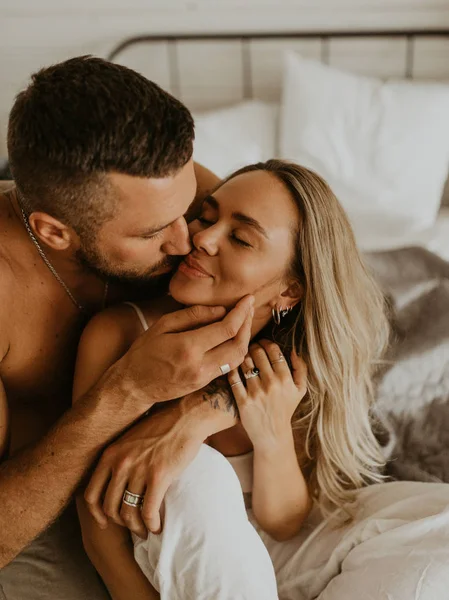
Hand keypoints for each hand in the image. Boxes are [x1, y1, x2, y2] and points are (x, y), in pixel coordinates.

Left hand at [84, 400, 203, 537]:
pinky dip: (152, 524)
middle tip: (132, 527)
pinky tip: (157, 526)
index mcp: (110, 454)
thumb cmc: (161, 428)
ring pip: (128, 512)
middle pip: (109, 507)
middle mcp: (120, 463)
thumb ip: (119, 459)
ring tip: (145, 531)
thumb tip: (115, 485)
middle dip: (120, 523)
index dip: (97, 514)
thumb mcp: (130, 440)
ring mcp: (138, 469)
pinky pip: (148, 510)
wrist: (185, 417)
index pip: (90, 495)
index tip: (106, 523)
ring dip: (136, 527)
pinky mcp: (159, 476)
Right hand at [113, 295, 253, 413]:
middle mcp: (200, 365)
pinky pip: (229, 365)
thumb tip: (220, 310)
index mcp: (189, 348)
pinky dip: (236, 349)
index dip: (241, 312)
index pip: (227, 328)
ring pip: (238, 357)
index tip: (248, 298)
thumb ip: (192, 316)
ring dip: (245, 338)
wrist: (134, 386)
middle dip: (248, 323)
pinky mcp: (205, 384)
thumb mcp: (162, 326)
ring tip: (244, 320)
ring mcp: (204, 378)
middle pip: (239, 344)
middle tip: (249, 307)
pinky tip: (233, 336)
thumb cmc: (144, 352)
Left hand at [228, 340, 306, 449]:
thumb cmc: (286, 409)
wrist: (272, 435)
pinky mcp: (243, 401)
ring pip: (245, 363)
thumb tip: (293, 350)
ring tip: (243, 357)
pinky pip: (234, 378)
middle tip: (251, 348)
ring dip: (243, 356)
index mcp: (286, 379)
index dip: (267, 343)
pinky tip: (234, 368)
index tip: (263, 343)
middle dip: (253, 347)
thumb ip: (301, 368)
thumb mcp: (300, 390)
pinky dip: (232, 370)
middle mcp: (272, 385)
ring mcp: (257, 393)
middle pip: (258, 353)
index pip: (274, 350)